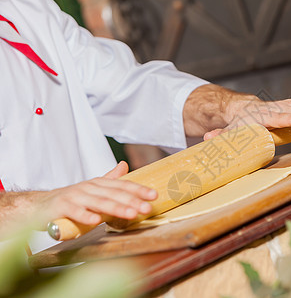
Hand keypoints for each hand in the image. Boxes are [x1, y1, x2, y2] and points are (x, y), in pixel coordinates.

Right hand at [36, 161, 156, 227]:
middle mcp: (88, 188)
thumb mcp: (93, 188)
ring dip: (116, 208)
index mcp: (98, 183)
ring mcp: (74, 197)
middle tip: (147, 208)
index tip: (153, 195)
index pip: (122, 186)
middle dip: (132, 201)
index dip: (138, 190)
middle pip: (113, 194)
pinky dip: (86, 216)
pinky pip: (75, 212)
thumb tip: (125, 165)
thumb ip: (110, 179)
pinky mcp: (61, 208)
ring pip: (98, 202)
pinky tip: (96, 221)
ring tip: (131, 214)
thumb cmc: (72, 199)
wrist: (40, 205)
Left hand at [204, 91, 290, 139]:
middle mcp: (272, 109)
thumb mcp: (228, 130)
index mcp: (260, 116)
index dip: (289, 118)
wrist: (241, 108)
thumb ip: (220, 135)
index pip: (276, 117)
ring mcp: (281, 107)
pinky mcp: (287, 107)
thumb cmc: (238, 123)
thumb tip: (208, 139)